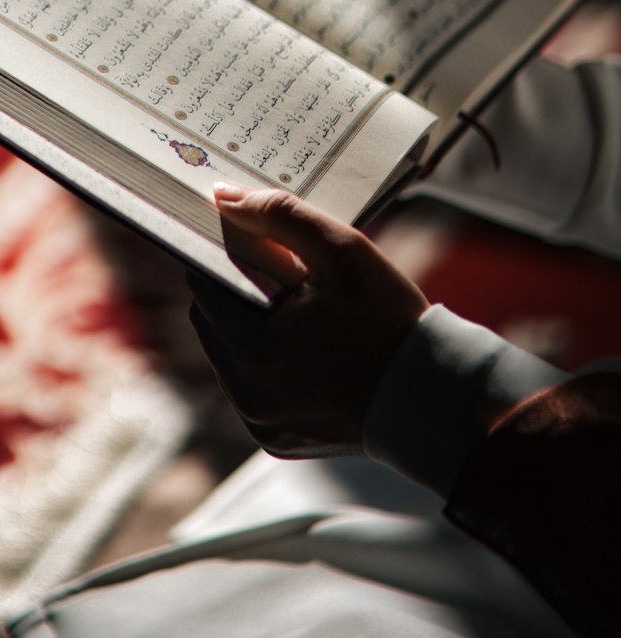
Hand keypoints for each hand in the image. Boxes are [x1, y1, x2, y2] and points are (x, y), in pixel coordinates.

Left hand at [189, 183, 429, 458]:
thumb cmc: (390, 320)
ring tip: (296, 311)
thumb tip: (224, 198)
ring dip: (248, 328)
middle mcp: (246, 394)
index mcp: (253, 350)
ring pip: (228, 356)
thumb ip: (280, 217)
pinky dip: (266, 365)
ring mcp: (259, 421)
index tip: (247, 240)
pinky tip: (303, 348)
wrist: (433, 396)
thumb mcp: (343, 251)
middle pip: (212, 320)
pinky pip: (251, 389)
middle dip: (237, 291)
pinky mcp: (276, 439)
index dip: (222, 255)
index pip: (205, 284)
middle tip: (281, 273)